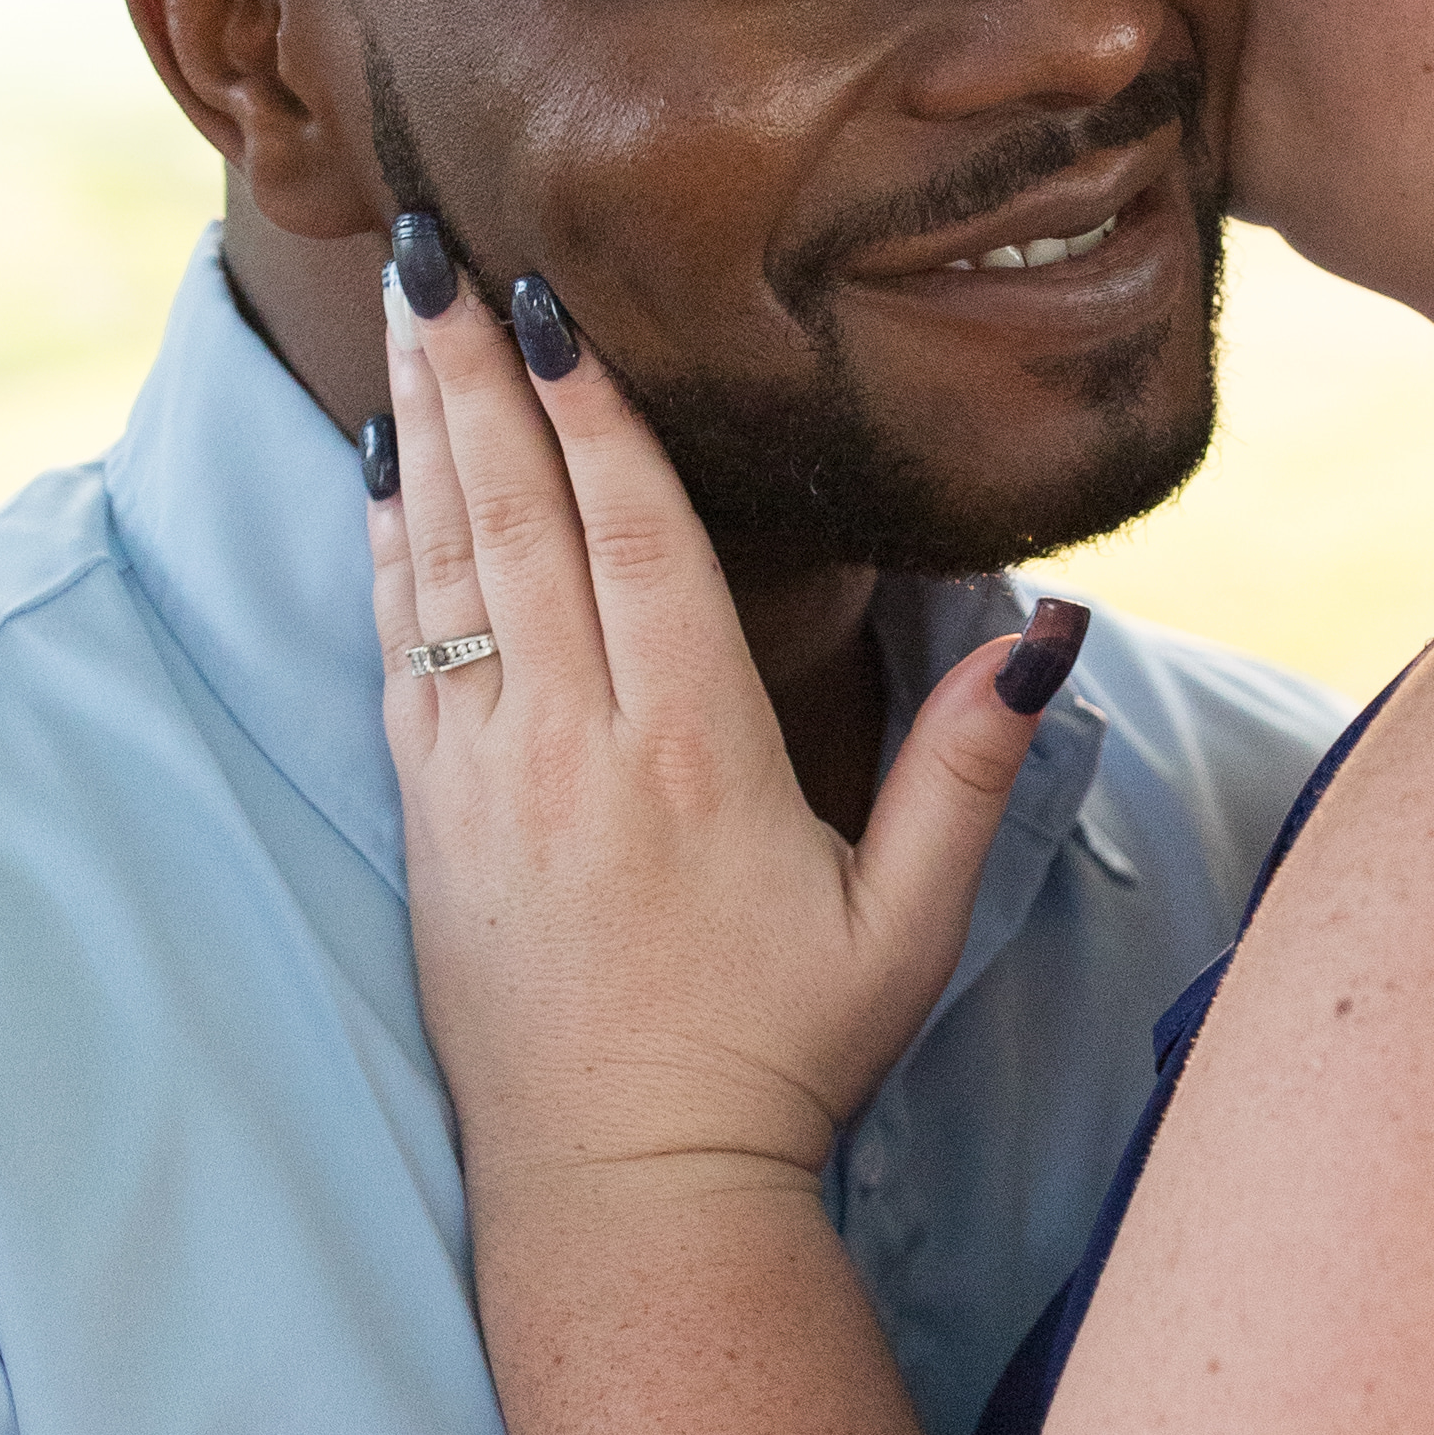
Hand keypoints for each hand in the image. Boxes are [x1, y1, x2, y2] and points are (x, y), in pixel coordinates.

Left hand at [369, 234, 1071, 1206]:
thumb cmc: (780, 1057)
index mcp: (694, 754)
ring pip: (441, 566)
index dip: (590, 412)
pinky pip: (399, 649)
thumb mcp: (906, 922)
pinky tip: (382, 469)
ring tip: (401, 311)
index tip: (551, 298)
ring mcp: (486, 780)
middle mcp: (573, 747)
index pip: (633, 540)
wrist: (628, 1189)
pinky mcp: (432, 821)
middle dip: (472, 371)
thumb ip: (968, 768)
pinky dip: (388, 548)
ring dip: (417, 429)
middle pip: (514, 518)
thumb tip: (1051, 636)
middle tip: (431, 245)